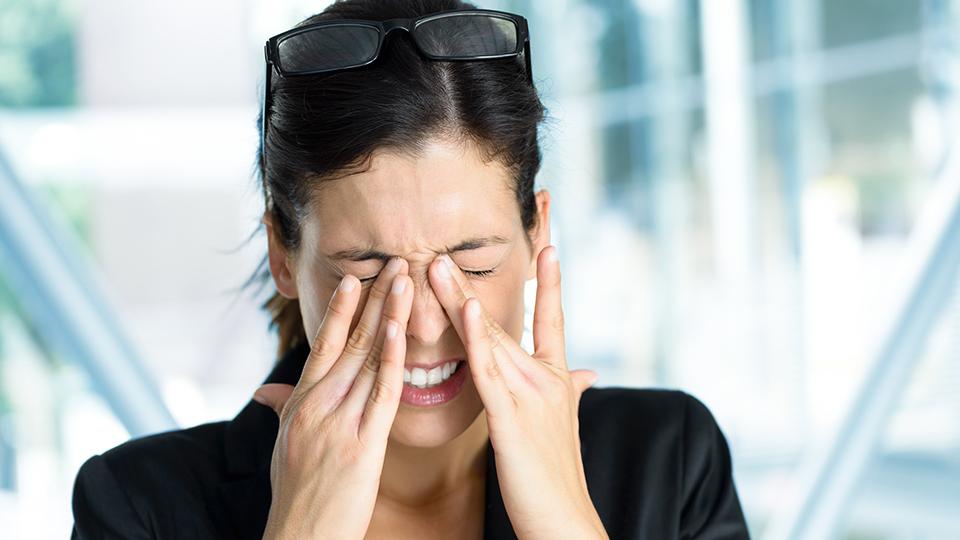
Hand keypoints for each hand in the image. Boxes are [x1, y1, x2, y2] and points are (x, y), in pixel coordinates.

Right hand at [252, 257, 413, 539]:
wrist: (298, 538)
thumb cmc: (294, 496)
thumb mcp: (283, 446)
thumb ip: (282, 410)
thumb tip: (265, 390)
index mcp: (301, 403)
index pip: (323, 344)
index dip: (340, 309)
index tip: (355, 277)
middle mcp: (317, 404)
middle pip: (348, 340)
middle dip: (374, 298)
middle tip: (395, 262)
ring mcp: (338, 422)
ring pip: (367, 357)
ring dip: (388, 314)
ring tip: (406, 279)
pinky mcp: (362, 445)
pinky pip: (380, 395)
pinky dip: (390, 360)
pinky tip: (400, 332)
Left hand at [428, 245, 606, 539]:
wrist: (564, 519)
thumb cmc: (555, 475)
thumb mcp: (564, 422)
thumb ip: (572, 389)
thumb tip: (588, 373)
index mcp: (556, 378)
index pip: (552, 317)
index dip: (550, 280)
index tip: (547, 242)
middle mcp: (546, 378)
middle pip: (507, 320)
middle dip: (478, 282)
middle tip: (453, 248)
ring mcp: (530, 395)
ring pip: (491, 338)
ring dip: (462, 299)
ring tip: (438, 264)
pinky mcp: (512, 418)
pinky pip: (489, 371)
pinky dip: (478, 338)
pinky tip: (467, 309)